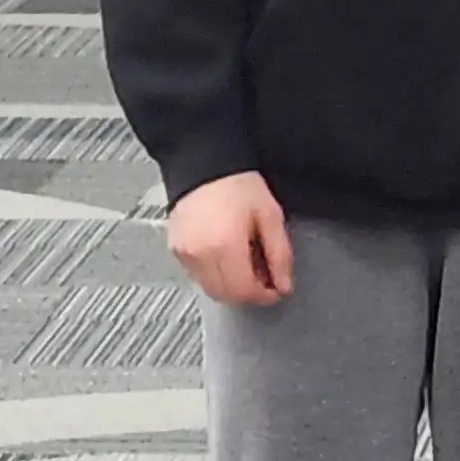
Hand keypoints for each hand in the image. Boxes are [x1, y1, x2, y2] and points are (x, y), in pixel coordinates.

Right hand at [168, 170, 295, 306]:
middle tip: (264, 277)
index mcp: (224, 245)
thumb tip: (283, 285)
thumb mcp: (270, 215)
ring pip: (211, 289)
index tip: (276, 289)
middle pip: (226, 295)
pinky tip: (228, 256)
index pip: (244, 290)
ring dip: (231, 286)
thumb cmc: (237, 185)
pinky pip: (198, 275)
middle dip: (248, 293)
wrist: (205, 165)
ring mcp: (184, 253)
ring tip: (246, 263)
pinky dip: (216, 275)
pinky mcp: (175, 250)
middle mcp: (199, 254)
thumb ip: (279, 254)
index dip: (263, 295)